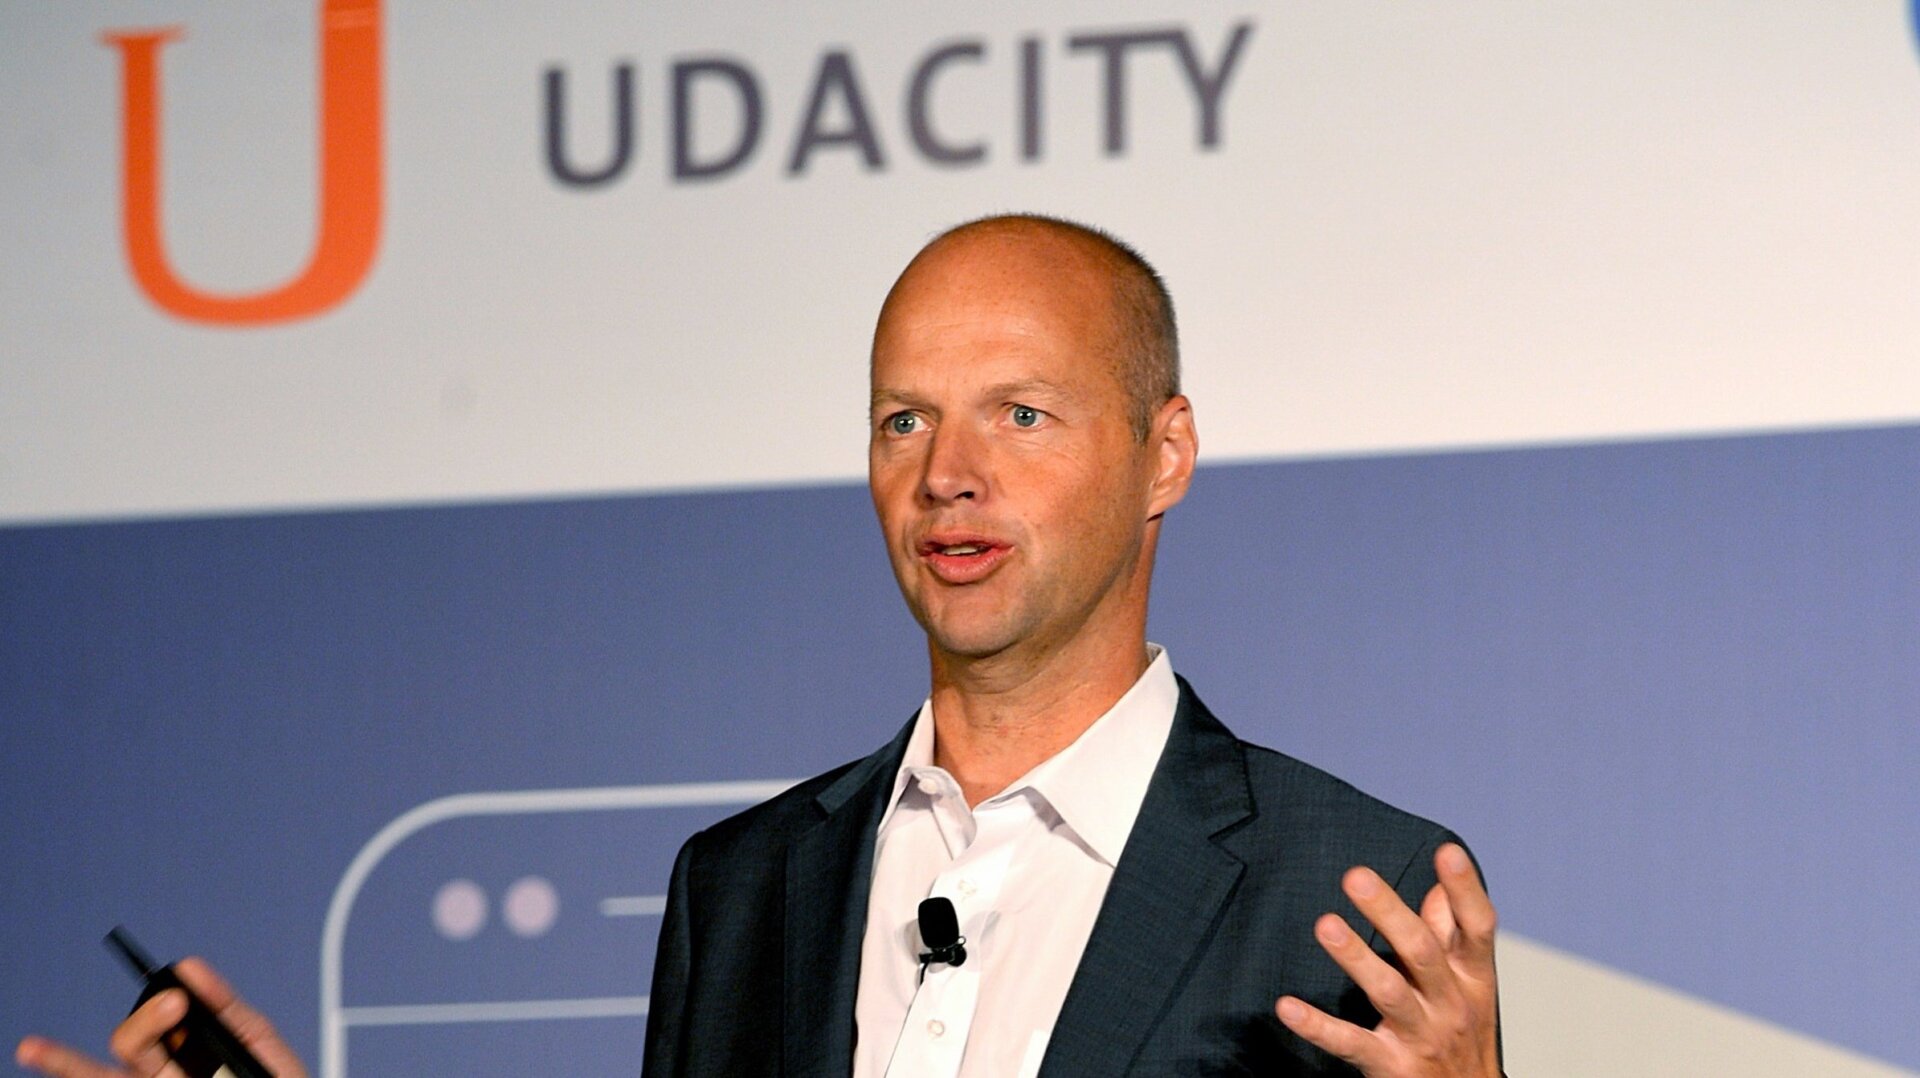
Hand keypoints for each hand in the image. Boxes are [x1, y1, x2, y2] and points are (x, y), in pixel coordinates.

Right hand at [15, 958, 307, 1077]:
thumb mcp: (257, 1041)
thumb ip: (226, 1006)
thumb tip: (189, 966)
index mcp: (186, 1050)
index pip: (154, 1023)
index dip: (155, 1006)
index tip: (175, 993)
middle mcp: (164, 1074)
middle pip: (129, 1046)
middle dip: (142, 1024)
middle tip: (175, 1006)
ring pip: (101, 1077)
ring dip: (65, 1062)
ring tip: (34, 1048)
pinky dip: (83, 1074)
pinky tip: (57, 1068)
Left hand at [1275, 843, 1499, 1076]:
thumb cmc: (1461, 1032)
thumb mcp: (1470, 985)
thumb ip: (1453, 936)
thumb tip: (1440, 887)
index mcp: (1473, 978)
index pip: (1478, 928)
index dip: (1466, 890)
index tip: (1446, 852)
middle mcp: (1452, 1004)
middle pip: (1422, 952)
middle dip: (1390, 914)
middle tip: (1357, 877)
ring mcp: (1422, 1037)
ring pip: (1388, 992)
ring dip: (1356, 958)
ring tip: (1325, 926)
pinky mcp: (1391, 1066)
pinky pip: (1350, 1044)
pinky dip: (1317, 1026)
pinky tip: (1287, 1007)